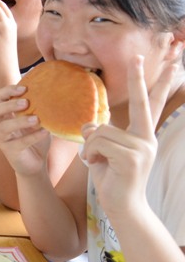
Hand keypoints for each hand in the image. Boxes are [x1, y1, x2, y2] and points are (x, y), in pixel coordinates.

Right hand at [0, 82, 52, 176]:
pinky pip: (18, 142)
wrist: (35, 163)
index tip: (24, 88)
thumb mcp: (36, 120)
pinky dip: (32, 136)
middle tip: (26, 102)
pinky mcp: (9, 150)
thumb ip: (37, 109)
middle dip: (9, 105)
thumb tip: (52, 94)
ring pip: (3, 127)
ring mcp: (1, 138)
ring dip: (19, 121)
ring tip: (36, 118)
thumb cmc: (34, 138)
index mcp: (3, 114)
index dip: (8, 91)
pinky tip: (45, 132)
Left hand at [82, 56, 174, 214]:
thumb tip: (90, 123)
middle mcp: (147, 138)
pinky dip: (90, 153)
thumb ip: (102, 134)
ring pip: (101, 129)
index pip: (151, 104)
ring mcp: (142, 148)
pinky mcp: (132, 158)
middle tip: (138, 54)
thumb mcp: (105, 151)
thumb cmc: (112, 177)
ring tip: (96, 160)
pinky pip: (98, 143)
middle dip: (139, 77)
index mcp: (142, 134)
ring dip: (89, 145)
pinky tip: (96, 165)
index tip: (171, 63)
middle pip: (142, 102)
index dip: (158, 83)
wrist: (122, 206)